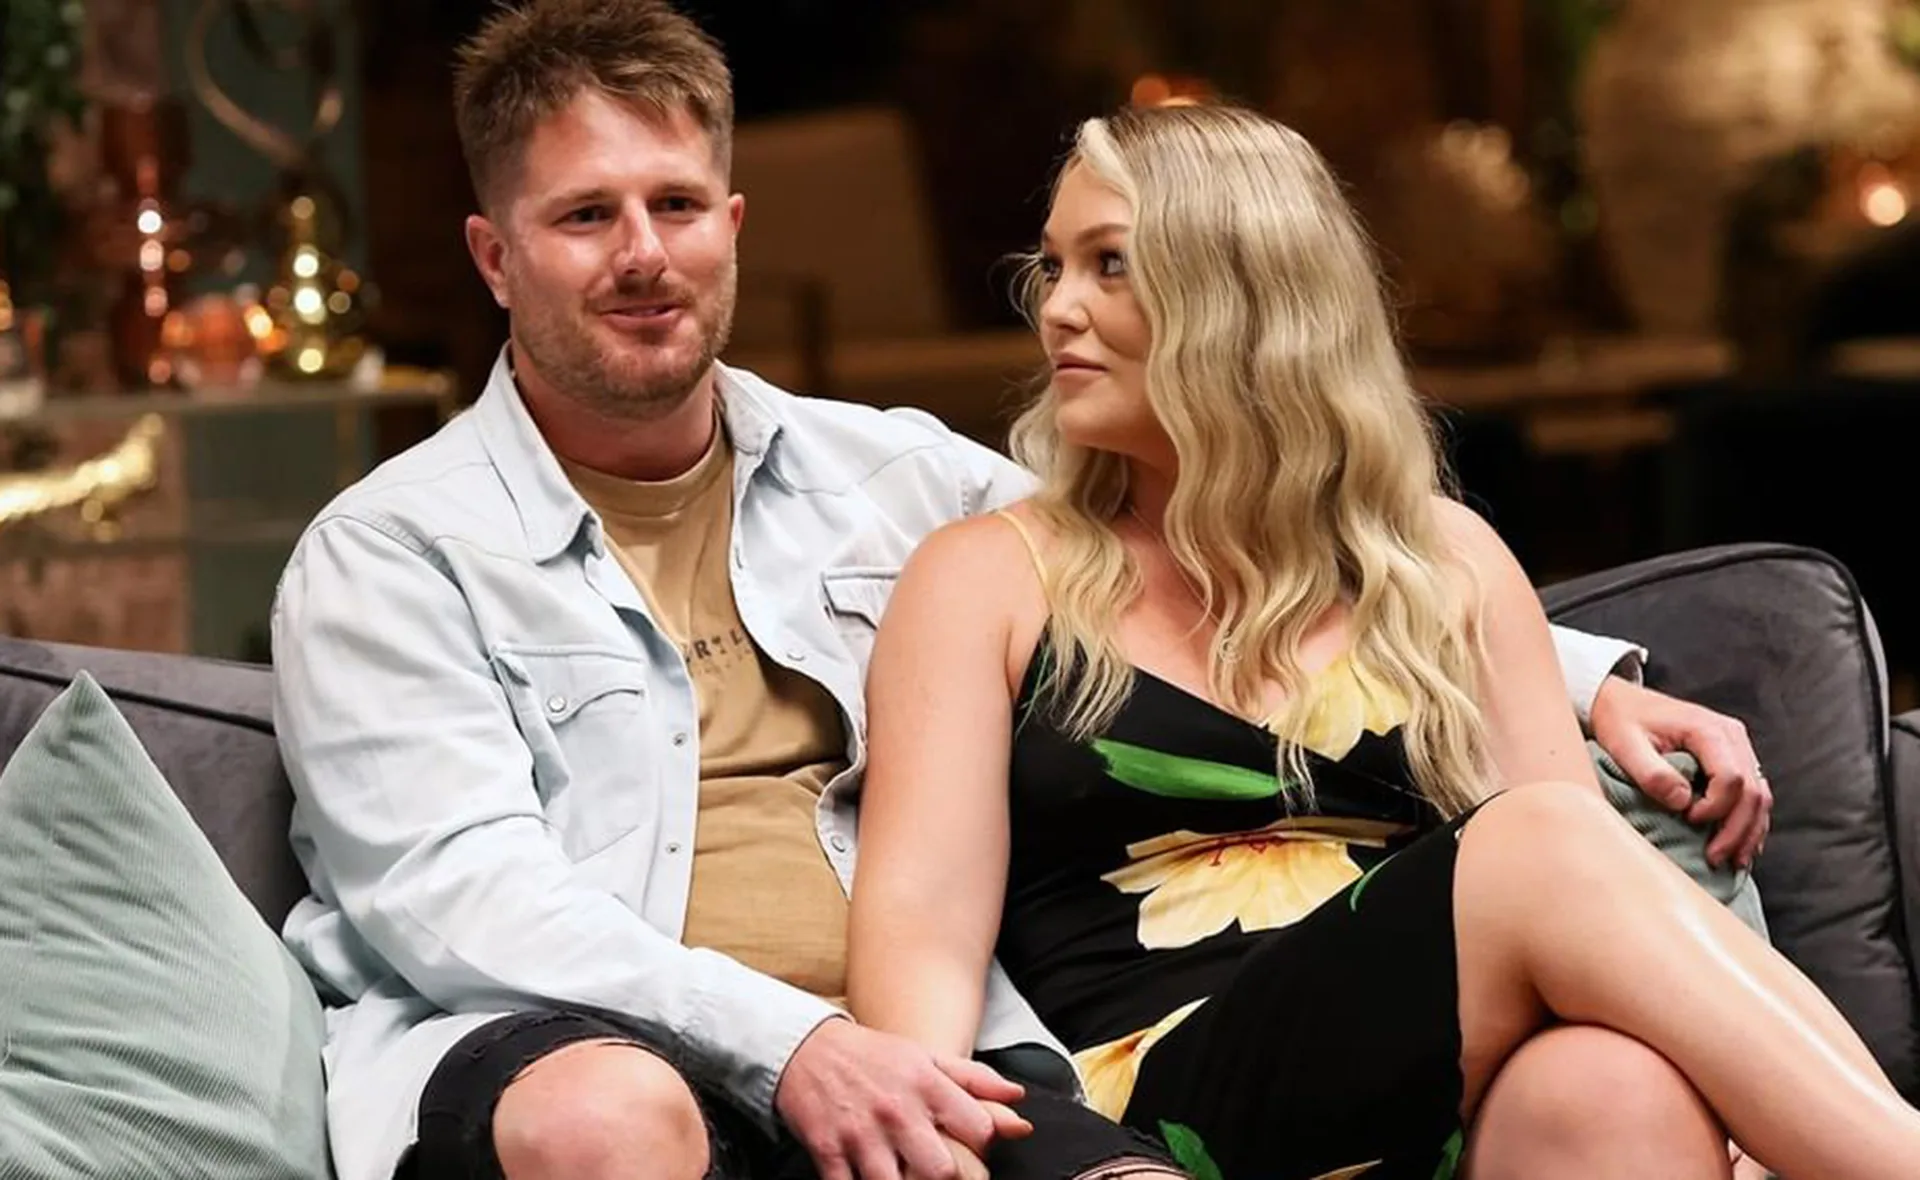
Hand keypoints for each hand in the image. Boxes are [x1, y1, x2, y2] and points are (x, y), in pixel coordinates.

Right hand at [775, 1017, 1029, 1179]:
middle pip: (942, 1171)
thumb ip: (974, 1079)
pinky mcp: (828, 1151)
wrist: (806, 1047)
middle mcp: (897, 1110)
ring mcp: (861, 1134)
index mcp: (926, 1084)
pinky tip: (871, 1179)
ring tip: (906, 1177)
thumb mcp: (925, 1057)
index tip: (974, 1152)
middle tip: (939, 1174)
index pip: (979, 1129)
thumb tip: (1018, 1098)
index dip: (984, 1147)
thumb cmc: (873, 1056)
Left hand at [1590, 677, 1771, 868]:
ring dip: (1748, 830)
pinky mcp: (1732, 757)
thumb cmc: (1622, 720)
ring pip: (1760, 794)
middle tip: (1716, 858)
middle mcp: (1731, 735)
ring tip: (1733, 860)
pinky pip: (1752, 792)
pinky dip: (1749, 820)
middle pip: (1753, 791)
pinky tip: (1739, 843)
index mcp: (1707, 729)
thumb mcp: (1625, 745)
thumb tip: (1683, 801)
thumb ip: (1653, 773)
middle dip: (1737, 830)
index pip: (1731, 777)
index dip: (1715, 807)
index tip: (1689, 820)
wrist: (1621, 702)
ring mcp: (1736, 746)